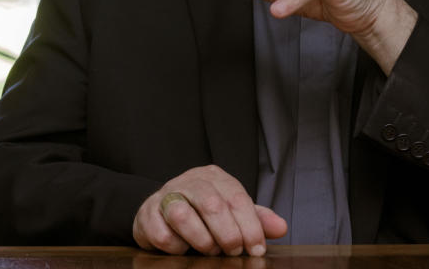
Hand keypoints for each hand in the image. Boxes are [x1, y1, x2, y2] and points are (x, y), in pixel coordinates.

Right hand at [132, 164, 286, 255]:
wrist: (160, 211)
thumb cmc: (202, 212)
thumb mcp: (232, 212)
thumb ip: (256, 219)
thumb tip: (281, 227)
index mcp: (214, 177)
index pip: (236, 197)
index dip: (250, 225)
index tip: (256, 249)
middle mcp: (189, 181)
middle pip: (212, 204)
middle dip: (227, 233)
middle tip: (233, 251)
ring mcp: (165, 195)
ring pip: (182, 214)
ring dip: (201, 239)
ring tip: (209, 250)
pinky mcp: (147, 214)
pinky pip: (161, 233)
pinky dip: (175, 246)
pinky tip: (183, 248)